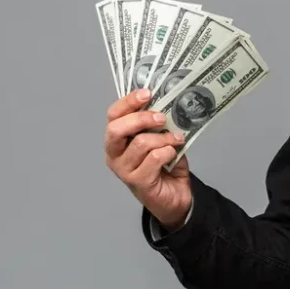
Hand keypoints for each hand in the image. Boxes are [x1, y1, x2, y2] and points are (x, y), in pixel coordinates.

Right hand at [104, 88, 192, 229]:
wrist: (175, 195)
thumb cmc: (164, 164)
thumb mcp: (159, 138)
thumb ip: (156, 123)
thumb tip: (166, 102)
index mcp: (117, 139)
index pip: (113, 115)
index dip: (128, 102)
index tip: (147, 93)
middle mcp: (114, 154)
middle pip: (116, 129)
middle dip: (141, 119)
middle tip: (162, 118)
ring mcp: (123, 169)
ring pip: (140, 143)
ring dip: (163, 138)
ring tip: (176, 140)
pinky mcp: (137, 181)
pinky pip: (154, 158)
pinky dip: (168, 152)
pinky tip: (173, 155)